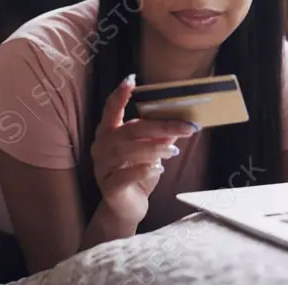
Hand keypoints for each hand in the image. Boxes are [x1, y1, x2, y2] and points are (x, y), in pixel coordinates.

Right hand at [90, 74, 198, 223]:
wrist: (127, 208)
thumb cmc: (138, 173)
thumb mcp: (150, 151)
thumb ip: (160, 135)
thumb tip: (183, 119)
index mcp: (109, 132)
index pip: (110, 109)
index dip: (120, 94)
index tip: (131, 79)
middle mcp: (101, 147)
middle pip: (130, 130)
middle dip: (160, 127)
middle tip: (187, 127)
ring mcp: (102, 167)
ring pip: (128, 152)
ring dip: (155, 149)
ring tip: (174, 151)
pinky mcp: (109, 187)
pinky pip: (127, 175)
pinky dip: (145, 170)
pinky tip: (160, 169)